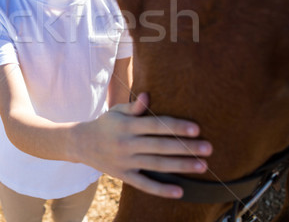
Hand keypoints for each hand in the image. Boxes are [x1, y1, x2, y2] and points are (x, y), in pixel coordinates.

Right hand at [74, 93, 211, 197]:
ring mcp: (125, 161)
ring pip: (156, 165)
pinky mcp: (124, 175)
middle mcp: (127, 144)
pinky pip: (144, 184)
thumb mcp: (116, 111)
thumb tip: (148, 96)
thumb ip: (134, 107)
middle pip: (160, 146)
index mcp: (127, 125)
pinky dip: (161, 189)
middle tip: (208, 148)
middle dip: (185, 148)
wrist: (80, 144)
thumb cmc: (105, 124)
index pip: (155, 126)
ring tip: (202, 166)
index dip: (175, 127)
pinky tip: (179, 191)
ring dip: (180, 166)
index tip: (196, 128)